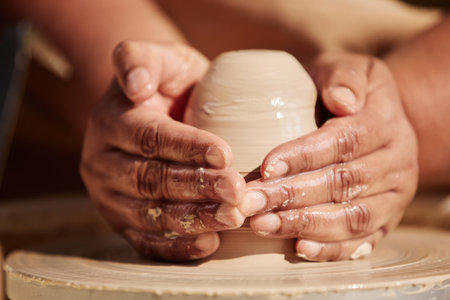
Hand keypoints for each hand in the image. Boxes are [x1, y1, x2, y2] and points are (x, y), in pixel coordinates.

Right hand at [80, 41, 244, 261]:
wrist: (154, 111)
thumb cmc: (168, 85)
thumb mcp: (159, 59)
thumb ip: (140, 58)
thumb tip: (134, 84)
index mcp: (111, 121)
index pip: (150, 137)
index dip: (187, 147)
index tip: (226, 155)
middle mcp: (102, 162)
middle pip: (150, 179)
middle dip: (196, 187)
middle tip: (238, 193)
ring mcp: (109, 196)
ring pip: (149, 213)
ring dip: (192, 219)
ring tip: (231, 218)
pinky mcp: (121, 221)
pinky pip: (144, 240)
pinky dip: (175, 246)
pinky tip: (207, 244)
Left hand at [239, 53, 418, 260]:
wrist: (376, 121)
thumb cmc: (345, 93)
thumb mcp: (349, 69)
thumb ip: (344, 77)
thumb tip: (342, 100)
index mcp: (386, 122)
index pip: (344, 141)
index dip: (304, 156)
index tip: (264, 167)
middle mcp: (397, 162)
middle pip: (343, 183)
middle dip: (293, 195)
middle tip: (250, 203)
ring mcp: (394, 196)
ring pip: (352, 217)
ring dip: (305, 224)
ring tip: (263, 225)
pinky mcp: (385, 220)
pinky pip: (362, 240)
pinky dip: (331, 249)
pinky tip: (299, 250)